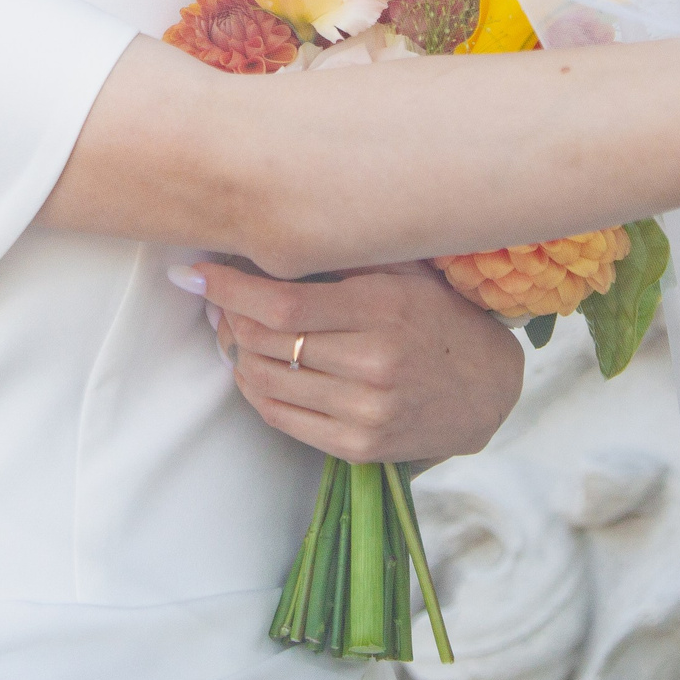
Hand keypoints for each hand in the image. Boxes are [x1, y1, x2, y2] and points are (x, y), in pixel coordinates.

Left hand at [190, 258, 523, 464]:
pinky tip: (255, 365)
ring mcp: (365, 410)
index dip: (227, 286)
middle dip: (228, 315)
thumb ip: (344, 254)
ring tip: (234, 329)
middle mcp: (373, 362)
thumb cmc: (437, 317)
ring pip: (263, 379)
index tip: (193, 273)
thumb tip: (264, 233)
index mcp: (382, 308)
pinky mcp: (357, 446)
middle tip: (216, 296)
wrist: (485, 390)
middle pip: (265, 340)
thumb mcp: (404, 271)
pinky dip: (254, 388)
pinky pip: (279, 416)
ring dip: (235, 351)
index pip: (281, 302)